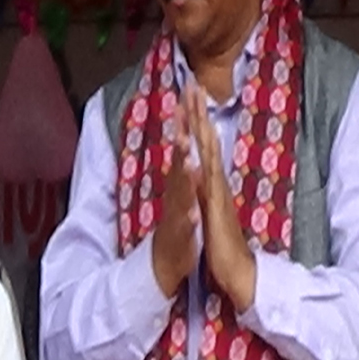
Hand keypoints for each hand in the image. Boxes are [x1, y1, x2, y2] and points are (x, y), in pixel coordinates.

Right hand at [144, 120, 202, 300]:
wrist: (165, 258)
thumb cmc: (178, 220)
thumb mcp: (182, 189)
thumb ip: (184, 164)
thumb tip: (186, 136)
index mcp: (179, 182)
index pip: (182, 148)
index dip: (185, 123)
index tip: (188, 100)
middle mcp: (175, 194)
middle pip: (178, 166)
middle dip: (181, 145)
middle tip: (184, 124)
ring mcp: (176, 215)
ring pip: (180, 194)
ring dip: (184, 178)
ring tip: (189, 162)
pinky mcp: (181, 236)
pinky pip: (185, 227)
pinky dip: (189, 220)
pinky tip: (193, 214)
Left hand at [188, 94, 258, 313]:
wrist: (240, 271)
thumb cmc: (225, 243)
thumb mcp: (214, 210)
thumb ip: (211, 190)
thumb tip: (206, 172)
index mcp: (213, 182)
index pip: (205, 143)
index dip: (197, 118)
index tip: (190, 93)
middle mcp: (217, 183)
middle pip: (208, 140)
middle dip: (199, 112)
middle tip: (192, 83)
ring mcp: (218, 194)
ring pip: (209, 156)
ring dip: (202, 131)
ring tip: (196, 107)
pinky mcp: (216, 210)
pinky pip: (209, 184)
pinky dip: (204, 166)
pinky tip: (198, 150)